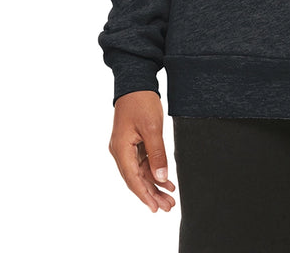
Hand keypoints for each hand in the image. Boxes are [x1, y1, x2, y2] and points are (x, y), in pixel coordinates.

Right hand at [108, 90, 175, 211]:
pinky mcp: (132, 143)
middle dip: (152, 194)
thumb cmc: (141, 101)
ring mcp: (125, 147)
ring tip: (170, 198)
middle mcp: (120, 151)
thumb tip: (161, 178)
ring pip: (140, 172)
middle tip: (168, 207)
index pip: (132, 179)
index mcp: (121, 149)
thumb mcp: (152, 128)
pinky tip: (166, 181)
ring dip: (154, 185)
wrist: (136, 81)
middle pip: (136, 179)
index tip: (155, 209)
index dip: (144, 195)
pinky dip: (154, 172)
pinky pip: (142, 162)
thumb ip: (157, 154)